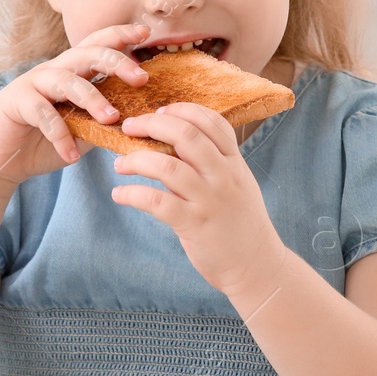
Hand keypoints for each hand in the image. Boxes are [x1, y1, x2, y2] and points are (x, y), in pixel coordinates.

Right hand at [0, 23, 149, 188]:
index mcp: (72, 72)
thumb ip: (105, 120)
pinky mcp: (17, 102)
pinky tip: (72, 157)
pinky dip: (60, 135)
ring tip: (111, 119)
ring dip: (93, 98)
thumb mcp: (82, 130)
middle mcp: (54, 71)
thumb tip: (144, 123)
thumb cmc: (42, 141)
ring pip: (68, 80)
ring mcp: (34, 84)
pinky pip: (43, 114)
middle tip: (141, 78)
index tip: (145, 32)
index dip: (120, 35)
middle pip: (87, 53)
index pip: (98, 45)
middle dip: (116, 61)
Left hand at [111, 103, 288, 297]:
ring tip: (120, 164)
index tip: (159, 112)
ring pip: (167, 166)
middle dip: (152, 124)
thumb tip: (177, 138)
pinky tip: (119, 195)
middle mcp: (223, 176)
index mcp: (234, 162)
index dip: (181, 110)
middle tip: (130, 127)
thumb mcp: (238, 183)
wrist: (257, 265)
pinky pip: (157, 202)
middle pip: (186, 135)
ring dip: (136, 160)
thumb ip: (215, 160)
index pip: (211, 122)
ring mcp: (209, 200)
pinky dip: (132, 195)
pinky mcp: (194, 225)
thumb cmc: (240, 221)